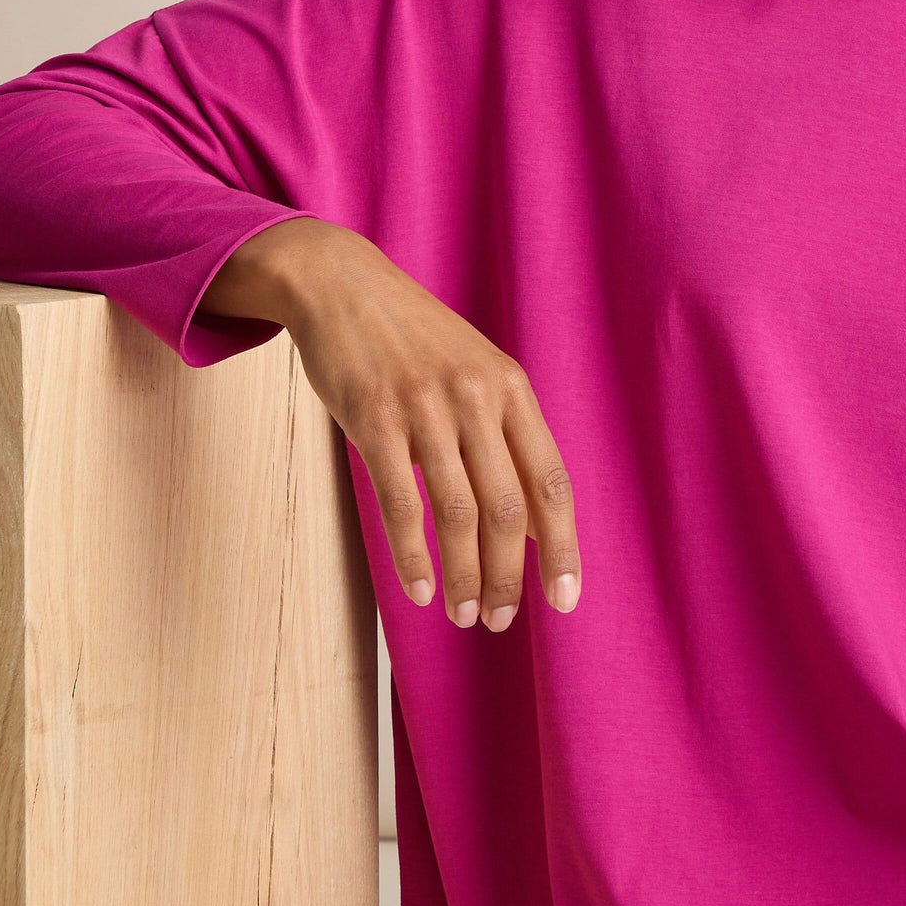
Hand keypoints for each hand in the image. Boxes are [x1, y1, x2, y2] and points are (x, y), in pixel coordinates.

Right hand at [200, 219, 580, 629]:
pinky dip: (413, 555)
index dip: (562, 547)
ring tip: (466, 615)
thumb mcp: (475, 371)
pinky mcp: (374, 419)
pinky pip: (401, 503)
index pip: (551, 481)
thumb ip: (506, 436)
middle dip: (510, 576)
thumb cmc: (412, 339)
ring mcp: (425, 408)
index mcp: (510, 388)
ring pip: (458, 513)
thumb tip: (536, 520)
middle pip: (508, 508)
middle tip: (499, 620)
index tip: (565, 600)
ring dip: (465, 575)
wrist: (341, 284)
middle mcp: (475, 398)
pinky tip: (420, 589)